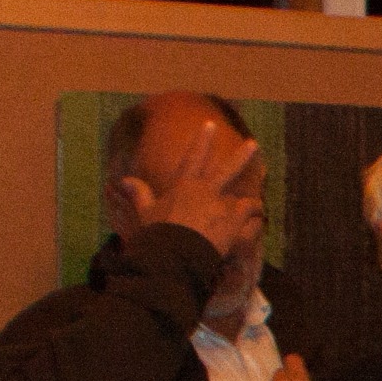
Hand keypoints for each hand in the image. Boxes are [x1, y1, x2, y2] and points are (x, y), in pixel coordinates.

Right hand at [120, 129, 265, 268]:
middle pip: (227, 169)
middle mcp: (204, 191)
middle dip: (241, 155)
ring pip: (244, 199)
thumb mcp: (145, 212)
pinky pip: (251, 215)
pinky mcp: (234, 221)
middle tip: (254, 143)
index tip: (210, 125)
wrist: (173, 255)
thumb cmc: (157, 234)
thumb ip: (140, 194)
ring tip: (256, 208)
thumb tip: (125, 179)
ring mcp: (221, 205)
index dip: (202, 140)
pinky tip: (256, 222)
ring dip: (250, 204)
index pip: (193, 157)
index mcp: (183, 186)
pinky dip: (254, 218)